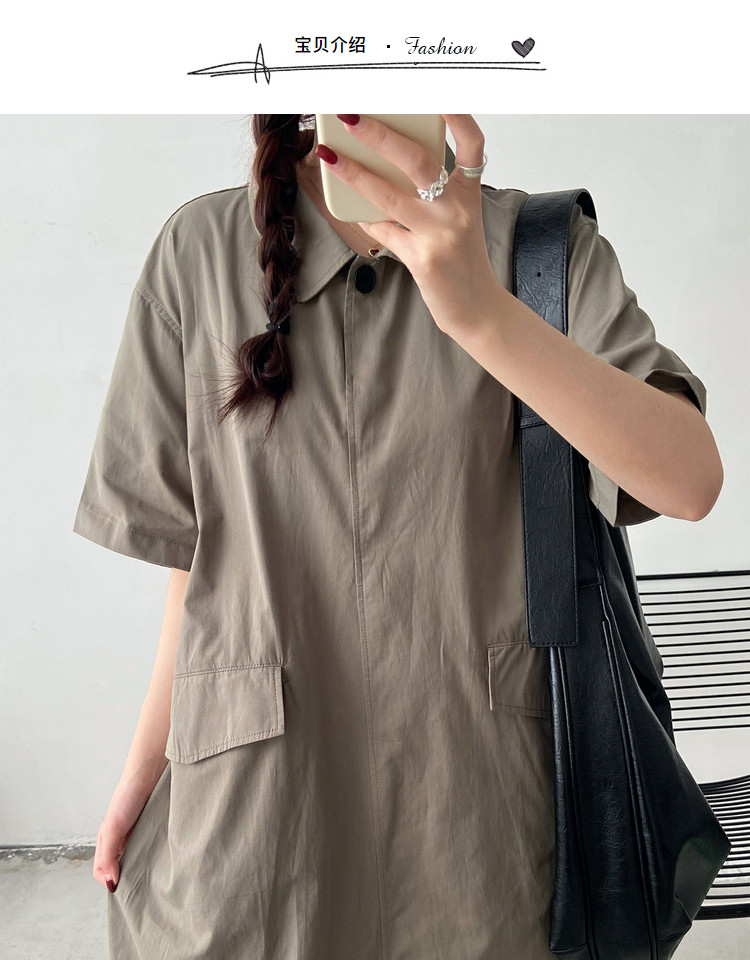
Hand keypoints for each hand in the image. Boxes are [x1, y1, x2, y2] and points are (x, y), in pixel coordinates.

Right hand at [93, 774, 155, 891]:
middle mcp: (120, 838)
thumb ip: (109, 854)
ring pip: (135, 858)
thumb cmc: (128, 796)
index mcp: (106, 840)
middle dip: (126, 878)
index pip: (101, 869)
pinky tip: (162, 858)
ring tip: (153, 876)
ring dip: (141, 867)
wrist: (149, 772)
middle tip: (140, 889)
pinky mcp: (151, 827)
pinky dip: (154, 855)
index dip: (108, 880)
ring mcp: (136, 833)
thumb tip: (111, 881)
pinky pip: (150, 847)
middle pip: (118, 866)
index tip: (123, 889)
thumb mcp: (114, 827)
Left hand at [315, 114, 502, 337]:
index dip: (457, 115)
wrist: (476, 307)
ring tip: (329, 156)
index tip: (438, 92)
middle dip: (379, 134)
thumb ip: (433, 194)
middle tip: (351, 116)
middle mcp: (457, 208)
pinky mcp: (423, 259)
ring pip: (389, 195)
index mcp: (468, 192)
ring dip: (354, 173)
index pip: (472, 143)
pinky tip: (353, 210)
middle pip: (417, 161)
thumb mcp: (458, 219)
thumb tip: (384, 166)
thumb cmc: (462, 260)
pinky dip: (366, 220)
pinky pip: (384, 232)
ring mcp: (440, 234)